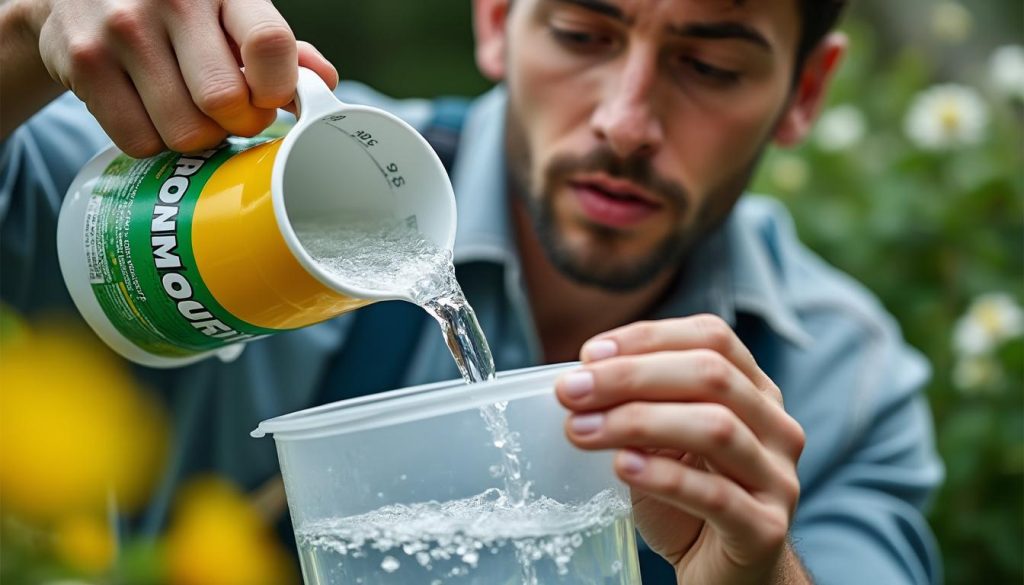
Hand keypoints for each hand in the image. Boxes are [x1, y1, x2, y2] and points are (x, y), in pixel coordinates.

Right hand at [20, 0, 337, 155]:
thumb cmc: (176, 11)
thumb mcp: (229, 12)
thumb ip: (273, 45)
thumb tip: (323, 82)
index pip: (269, 44)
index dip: (277, 89)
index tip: (269, 97)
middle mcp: (171, 1)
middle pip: (225, 103)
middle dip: (236, 122)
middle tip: (228, 111)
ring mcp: (122, 31)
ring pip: (184, 132)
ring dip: (195, 137)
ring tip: (188, 109)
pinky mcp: (84, 63)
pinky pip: (138, 142)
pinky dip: (152, 142)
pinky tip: (151, 113)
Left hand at [555, 315, 808, 583]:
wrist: (725, 575)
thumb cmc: (688, 501)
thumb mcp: (663, 443)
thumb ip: (641, 406)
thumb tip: (580, 381)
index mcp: (756, 392)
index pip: (712, 337)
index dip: (648, 337)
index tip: (589, 354)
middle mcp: (777, 427)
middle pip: (711, 375)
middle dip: (630, 376)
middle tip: (571, 391)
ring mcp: (778, 479)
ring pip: (716, 429)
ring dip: (638, 422)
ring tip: (582, 430)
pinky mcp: (765, 529)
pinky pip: (716, 495)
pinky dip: (663, 476)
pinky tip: (623, 467)